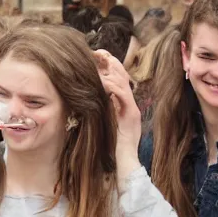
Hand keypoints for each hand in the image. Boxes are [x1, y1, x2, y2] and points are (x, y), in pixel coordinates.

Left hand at [95, 50, 141, 171]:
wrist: (124, 165)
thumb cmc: (110, 149)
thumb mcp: (101, 125)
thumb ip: (97, 111)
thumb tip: (85, 99)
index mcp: (123, 105)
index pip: (118, 78)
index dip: (108, 64)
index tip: (96, 55)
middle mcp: (130, 104)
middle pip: (123, 75)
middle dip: (110, 61)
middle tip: (97, 52)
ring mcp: (132, 109)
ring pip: (124, 82)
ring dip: (110, 71)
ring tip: (97, 64)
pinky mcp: (132, 116)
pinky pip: (124, 95)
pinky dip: (112, 87)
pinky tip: (101, 83)